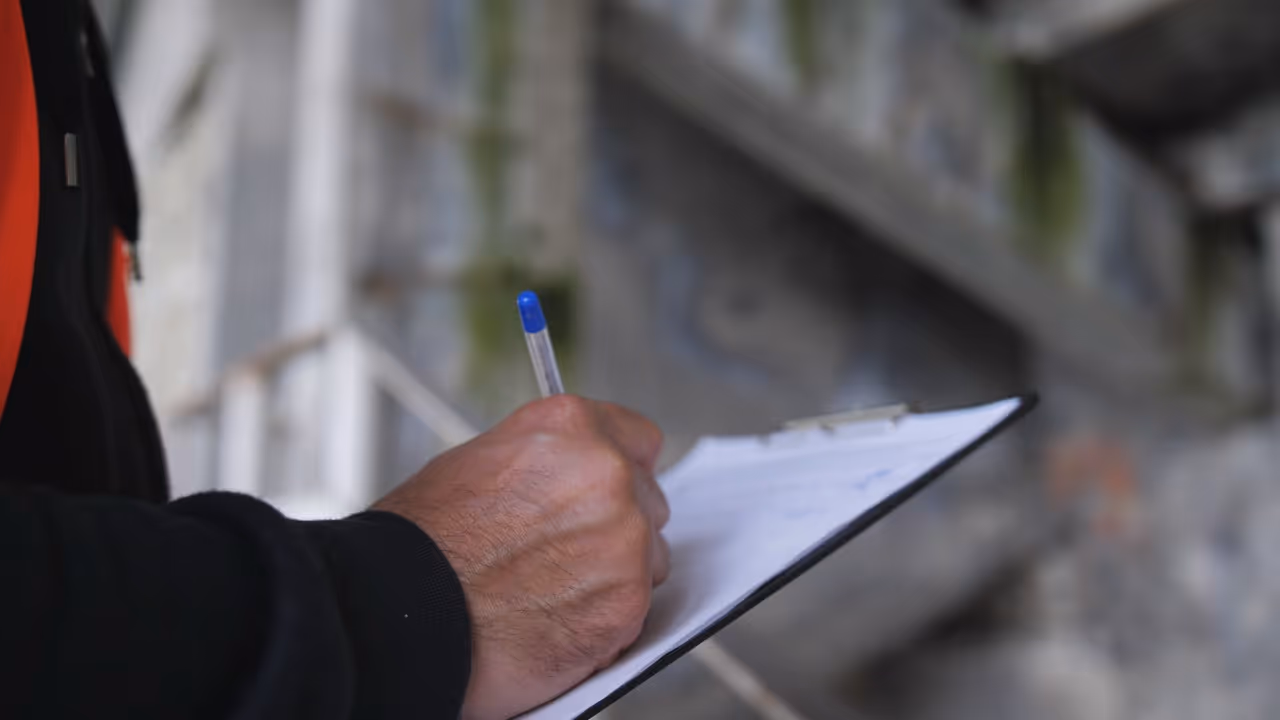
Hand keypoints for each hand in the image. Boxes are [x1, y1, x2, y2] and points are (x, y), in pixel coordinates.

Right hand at [373, 395, 670, 719]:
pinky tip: (551, 621)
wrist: (398, 609)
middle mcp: (609, 475)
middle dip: (614, 526)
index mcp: (573, 428)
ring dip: (613, 575)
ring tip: (548, 591)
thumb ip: (549, 462)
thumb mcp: (482, 461)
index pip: (639, 440)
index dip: (622, 468)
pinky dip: (601, 622)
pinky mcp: (625, 605)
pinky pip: (633, 612)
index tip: (609, 490)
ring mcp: (624, 541)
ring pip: (646, 560)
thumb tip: (576, 477)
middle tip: (562, 553)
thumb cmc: (425, 541)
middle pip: (646, 502)